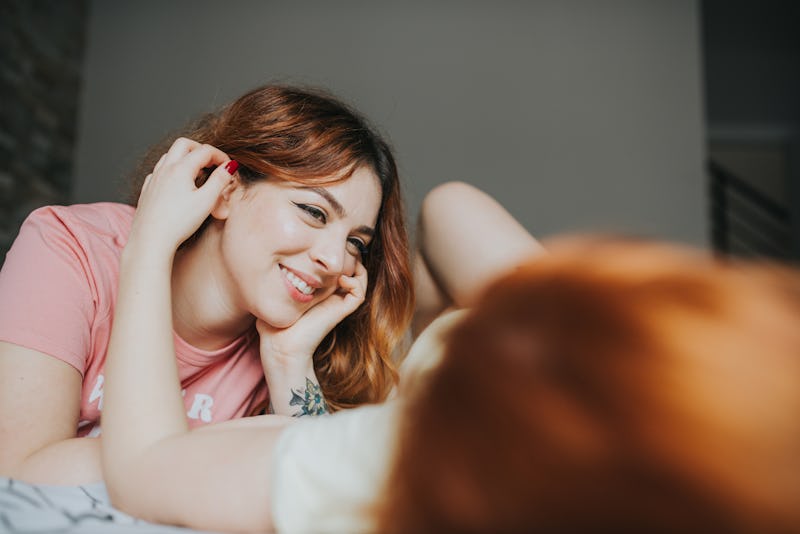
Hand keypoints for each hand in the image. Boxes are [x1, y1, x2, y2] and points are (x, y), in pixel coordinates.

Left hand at [129, 137, 235, 254]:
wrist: (151, 240)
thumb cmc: (179, 223)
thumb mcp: (206, 201)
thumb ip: (219, 181)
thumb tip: (229, 167)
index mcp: (180, 169)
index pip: (204, 151)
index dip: (220, 156)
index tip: (230, 167)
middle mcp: (165, 169)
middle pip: (184, 144)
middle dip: (201, 149)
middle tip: (212, 162)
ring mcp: (154, 178)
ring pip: (170, 155)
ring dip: (186, 157)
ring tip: (198, 172)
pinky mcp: (148, 190)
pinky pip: (159, 170)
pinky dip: (172, 169)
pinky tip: (178, 184)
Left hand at [257, 261, 368, 368]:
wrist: (280, 347)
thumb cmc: (272, 327)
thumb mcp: (271, 297)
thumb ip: (272, 282)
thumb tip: (263, 267)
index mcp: (317, 292)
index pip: (333, 267)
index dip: (333, 254)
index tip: (321, 247)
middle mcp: (330, 296)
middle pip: (350, 269)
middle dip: (347, 255)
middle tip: (335, 250)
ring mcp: (337, 303)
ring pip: (360, 279)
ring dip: (355, 266)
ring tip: (341, 262)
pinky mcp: (341, 310)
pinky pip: (359, 293)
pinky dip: (356, 281)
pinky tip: (340, 278)